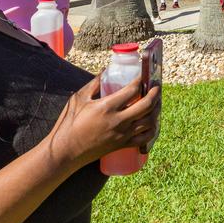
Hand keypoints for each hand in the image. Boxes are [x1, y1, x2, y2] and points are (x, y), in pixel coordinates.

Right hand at [45, 76, 159, 170]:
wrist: (66, 151)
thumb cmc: (69, 124)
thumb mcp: (79, 99)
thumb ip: (94, 84)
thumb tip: (105, 71)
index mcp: (107, 107)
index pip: (133, 90)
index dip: (141, 80)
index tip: (143, 75)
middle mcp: (118, 121)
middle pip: (146, 105)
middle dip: (155, 93)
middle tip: (156, 87)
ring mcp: (122, 134)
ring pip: (149, 121)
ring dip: (156, 110)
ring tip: (157, 102)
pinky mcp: (122, 145)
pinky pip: (145, 138)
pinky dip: (152, 129)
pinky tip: (152, 122)